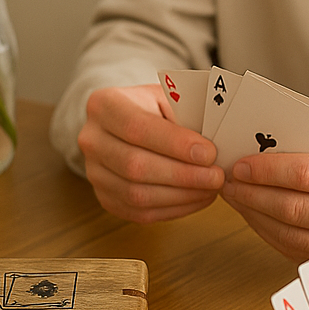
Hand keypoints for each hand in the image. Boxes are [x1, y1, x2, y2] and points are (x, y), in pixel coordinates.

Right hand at [77, 85, 223, 222]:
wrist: (126, 124)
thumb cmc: (153, 108)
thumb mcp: (167, 97)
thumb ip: (185, 116)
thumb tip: (216, 144)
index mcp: (104, 105)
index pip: (136, 127)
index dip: (174, 144)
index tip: (209, 153)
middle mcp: (92, 140)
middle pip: (135, 166)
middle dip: (182, 175)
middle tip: (216, 176)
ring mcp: (94, 173)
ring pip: (136, 194)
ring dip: (180, 196)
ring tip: (210, 188)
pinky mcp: (105, 197)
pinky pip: (139, 212)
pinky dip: (174, 209)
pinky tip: (196, 198)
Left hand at [221, 138, 308, 260]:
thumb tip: (262, 150)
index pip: (306, 175)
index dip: (266, 171)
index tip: (239, 165)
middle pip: (293, 208)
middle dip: (252, 194)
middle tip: (227, 181)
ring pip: (289, 234)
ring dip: (254, 215)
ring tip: (235, 197)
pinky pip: (294, 249)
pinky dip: (267, 232)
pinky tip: (253, 215)